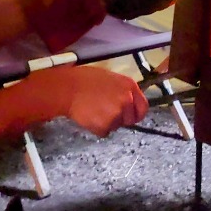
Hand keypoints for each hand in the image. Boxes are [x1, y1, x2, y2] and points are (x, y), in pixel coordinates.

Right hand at [32, 65, 147, 136]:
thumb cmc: (84, 80)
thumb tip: (127, 100)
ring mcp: (117, 113)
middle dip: (119, 119)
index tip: (131, 117)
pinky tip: (88, 116)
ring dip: (107, 123)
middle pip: (130, 119)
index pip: (143, 106)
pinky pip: (104, 132)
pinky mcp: (106, 125)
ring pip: (116, 126)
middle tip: (104, 111)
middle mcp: (127, 100)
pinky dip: (96, 128)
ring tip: (93, 110)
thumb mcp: (109, 78)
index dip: (136, 114)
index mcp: (129, 86)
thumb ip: (122, 90)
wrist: (67, 89)